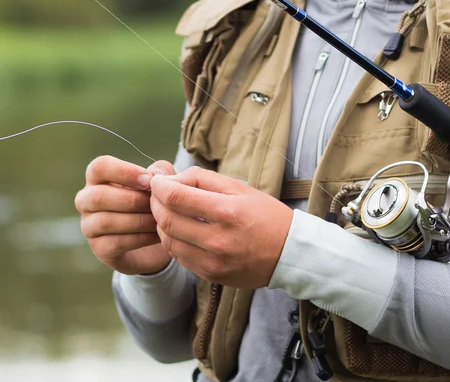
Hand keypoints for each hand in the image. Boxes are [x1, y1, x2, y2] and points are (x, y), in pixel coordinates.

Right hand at [75, 155, 174, 274]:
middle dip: (132, 200)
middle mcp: (86, 200)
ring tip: (160, 220)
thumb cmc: (156, 201)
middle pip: (98, 196)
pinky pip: (114, 243)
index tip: (149, 181)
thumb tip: (155, 175)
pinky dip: (140, 238)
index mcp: (98, 178)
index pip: (99, 167)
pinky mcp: (99, 248)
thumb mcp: (163, 182)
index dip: (124, 172)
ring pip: (105, 221)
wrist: (159, 238)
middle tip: (157, 204)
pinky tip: (158, 235)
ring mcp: (89, 226)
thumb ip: (161, 172)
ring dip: (138, 220)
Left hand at [149, 167, 293, 288]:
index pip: (176, 197)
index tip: (157, 181)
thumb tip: (168, 179)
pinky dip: (174, 241)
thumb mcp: (239, 188)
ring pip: (168, 241)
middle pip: (166, 221)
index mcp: (228, 212)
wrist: (288, 252)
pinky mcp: (211, 275)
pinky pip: (179, 257)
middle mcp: (219, 240)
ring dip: (161, 224)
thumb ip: (202, 179)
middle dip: (155, 204)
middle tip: (158, 195)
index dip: (159, 186)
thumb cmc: (265, 214)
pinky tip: (182, 231)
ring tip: (168, 213)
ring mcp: (214, 262)